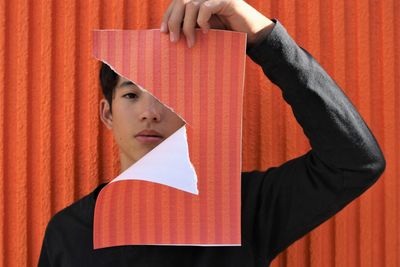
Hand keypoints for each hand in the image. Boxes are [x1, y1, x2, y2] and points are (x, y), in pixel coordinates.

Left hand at [160, 0, 274, 47]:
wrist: (251, 34)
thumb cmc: (227, 34)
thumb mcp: (203, 30)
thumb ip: (190, 27)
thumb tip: (169, 34)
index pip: (177, 3)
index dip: (167, 16)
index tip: (162, 32)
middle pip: (180, 2)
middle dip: (174, 22)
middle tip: (173, 41)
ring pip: (191, 5)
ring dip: (187, 27)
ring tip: (190, 43)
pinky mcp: (226, 0)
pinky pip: (206, 7)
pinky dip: (202, 21)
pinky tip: (206, 32)